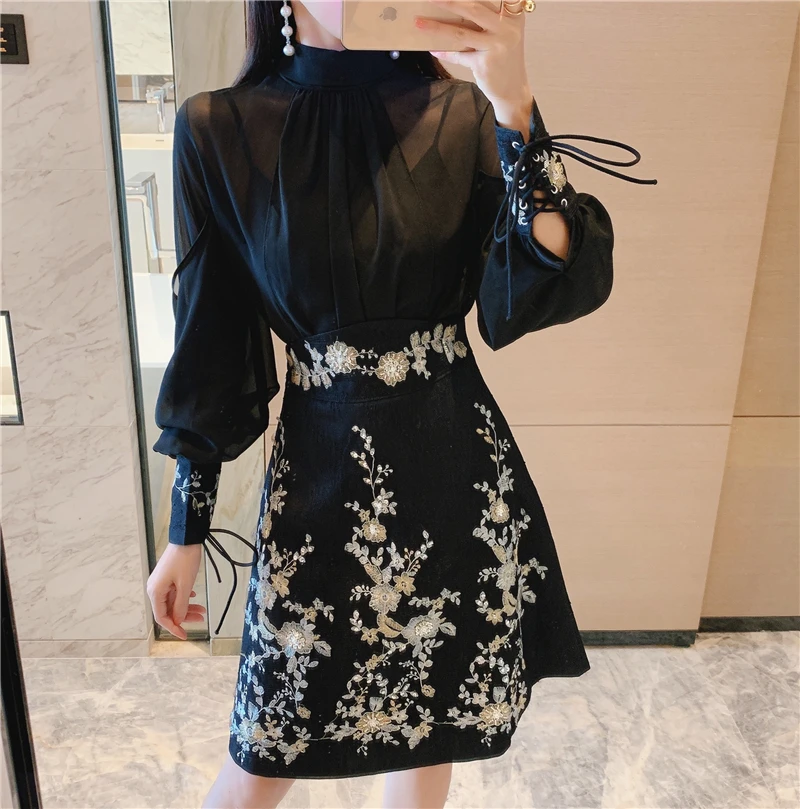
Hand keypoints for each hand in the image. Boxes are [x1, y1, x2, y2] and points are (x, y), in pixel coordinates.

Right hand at [146, 543, 206, 639]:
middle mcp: (154, 589)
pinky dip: (184, 597)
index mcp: (155, 592)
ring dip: (186, 607)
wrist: (186, 538)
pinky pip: (174, 592)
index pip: (162, 617)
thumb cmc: (185, 560)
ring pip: (172, 601)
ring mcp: (160, 582)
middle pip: (168, 610)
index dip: (173, 627)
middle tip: (200, 619)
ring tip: (202, 610)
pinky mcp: (167, 577)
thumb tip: (178, 620)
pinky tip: (194, 597)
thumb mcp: (185, 585)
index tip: (185, 635)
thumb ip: (180, 605)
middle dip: (184, 616)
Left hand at [416, 0, 532, 112]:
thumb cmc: (504, 59)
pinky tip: (434, 49)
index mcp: (512, 16)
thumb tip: (455, 8)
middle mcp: (507, 28)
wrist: (513, 90)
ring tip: (419, 22)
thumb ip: (487, 20)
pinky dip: (445, 53)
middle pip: (473, 9)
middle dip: (448, 1)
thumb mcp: (502, 35)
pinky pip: (459, 56)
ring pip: (461, 33)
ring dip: (437, 27)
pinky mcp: (484, 65)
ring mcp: (496, 46)